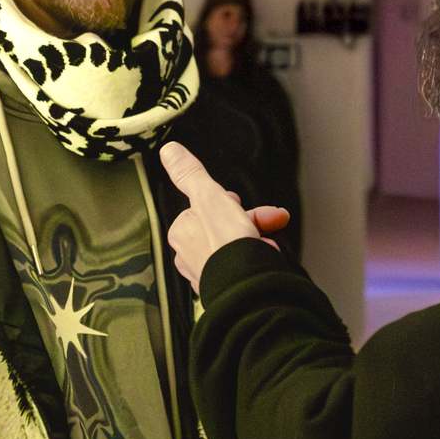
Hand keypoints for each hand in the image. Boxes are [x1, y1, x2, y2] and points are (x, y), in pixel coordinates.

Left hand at [159, 142, 288, 292]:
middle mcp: (190, 256)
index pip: (207, 208)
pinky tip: (267, 259)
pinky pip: (244, 266)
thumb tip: (169, 150)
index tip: (241, 204)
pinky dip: (258, 259)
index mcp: (182, 233)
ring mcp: (208, 274)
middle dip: (250, 222)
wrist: (246, 285)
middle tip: (271, 220)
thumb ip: (189, 173)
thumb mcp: (208, 196)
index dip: (229, 203)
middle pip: (225, 227)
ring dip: (258, 240)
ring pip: (237, 247)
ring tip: (269, 245)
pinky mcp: (226, 288)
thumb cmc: (226, 243)